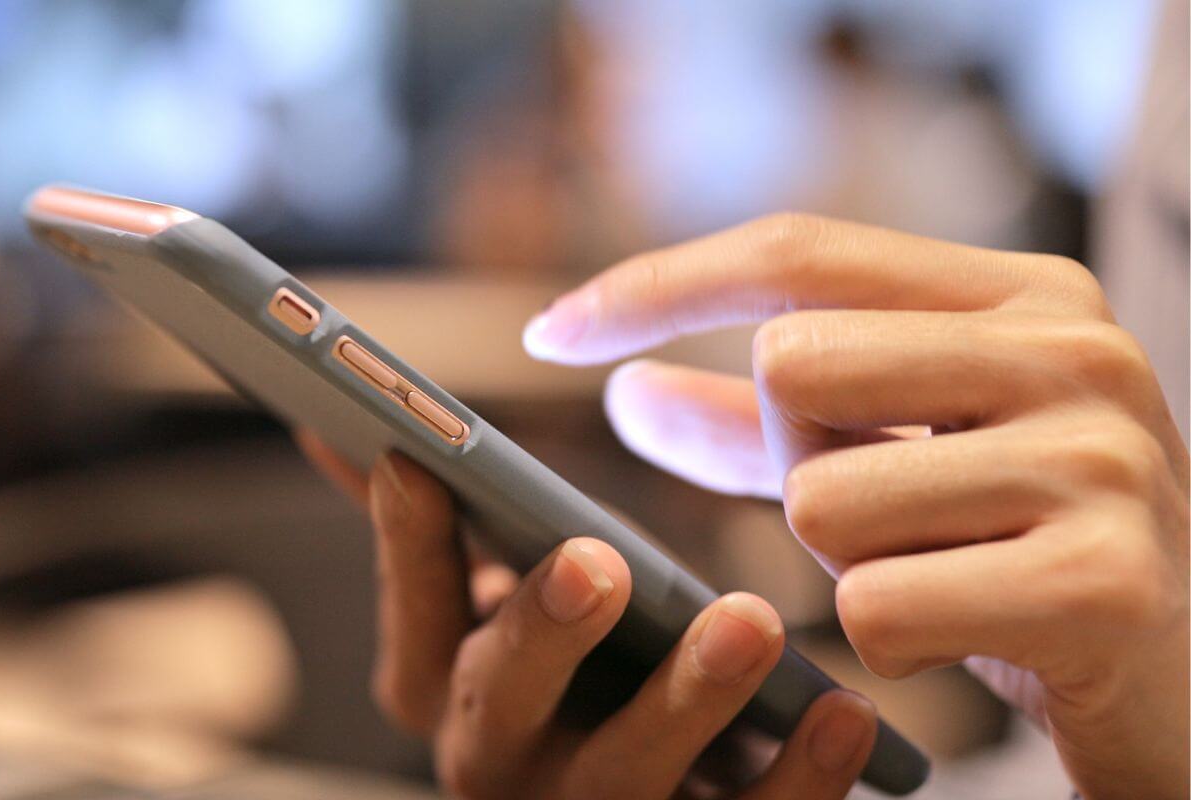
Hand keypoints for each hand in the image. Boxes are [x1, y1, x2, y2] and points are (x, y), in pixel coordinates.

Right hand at [298, 433, 877, 798]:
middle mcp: (500, 766)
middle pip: (503, 703)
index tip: (414, 461)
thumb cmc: (559, 691)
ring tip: (747, 623)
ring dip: (687, 703)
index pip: (413, 610)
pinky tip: (843, 714)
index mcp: (451, 687)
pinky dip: (795, 779)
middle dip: (541, 631)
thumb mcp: (484, 617)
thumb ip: (434, 539)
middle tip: (595, 560)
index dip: (406, 544)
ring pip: (625, 778)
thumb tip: (335, 432)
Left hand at [522, 214, 1189, 799]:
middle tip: (881, 509)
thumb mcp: (888, 459)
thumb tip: (622, 392)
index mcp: (1022, 294)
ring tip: (938, 574)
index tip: (551, 330)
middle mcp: (1074, 350)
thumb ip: (756, 427)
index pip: (795, 253)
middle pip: (793, 366)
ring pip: (822, 501)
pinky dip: (886, 644)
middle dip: (793, 459)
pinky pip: (876, 611)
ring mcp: (1100, 462)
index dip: (658, 285)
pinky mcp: (1104, 585)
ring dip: (843, 562)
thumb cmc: (1010, 550)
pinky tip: (963, 638)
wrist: (1184, 674)